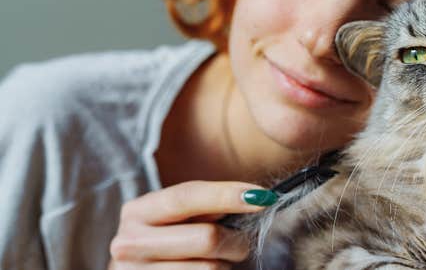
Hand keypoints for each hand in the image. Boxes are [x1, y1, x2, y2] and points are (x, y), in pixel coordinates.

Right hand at [109, 181, 266, 269]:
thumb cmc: (168, 240)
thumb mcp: (176, 218)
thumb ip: (205, 206)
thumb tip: (255, 198)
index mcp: (137, 212)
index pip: (187, 197)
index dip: (228, 194)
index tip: (263, 197)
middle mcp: (130, 244)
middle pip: (207, 238)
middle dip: (235, 240)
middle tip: (239, 242)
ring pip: (211, 269)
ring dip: (225, 264)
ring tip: (213, 261)